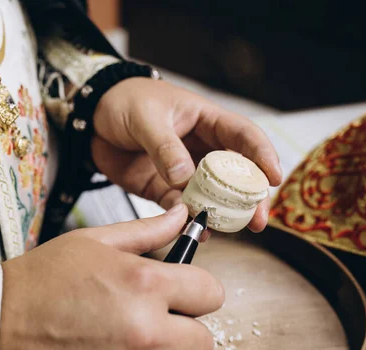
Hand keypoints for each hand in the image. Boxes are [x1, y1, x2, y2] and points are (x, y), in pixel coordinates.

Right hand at [0, 204, 223, 349]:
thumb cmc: (39, 282)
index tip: (181, 294)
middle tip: (152, 320)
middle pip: (204, 339)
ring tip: (132, 345)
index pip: (212, 292)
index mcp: (145, 282)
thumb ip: (146, 231)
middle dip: (182, 328)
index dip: (196, 291)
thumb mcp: (91, 242)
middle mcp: (148, 331)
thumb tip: (182, 217)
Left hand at [92, 78, 282, 231]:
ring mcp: (183, 170)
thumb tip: (184, 177)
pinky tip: (195, 231)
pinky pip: (180, 207)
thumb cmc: (123, 102)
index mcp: (206, 120)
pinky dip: (188, 220)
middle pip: (234, 174)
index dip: (262, 156)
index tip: (274, 178)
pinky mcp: (163, 188)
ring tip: (228, 230)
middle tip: (257, 220)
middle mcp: (200, 148)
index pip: (243, 137)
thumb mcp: (146, 118)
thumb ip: (164, 147)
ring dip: (220, 214)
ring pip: (210, 195)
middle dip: (248, 197)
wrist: (91, 119)